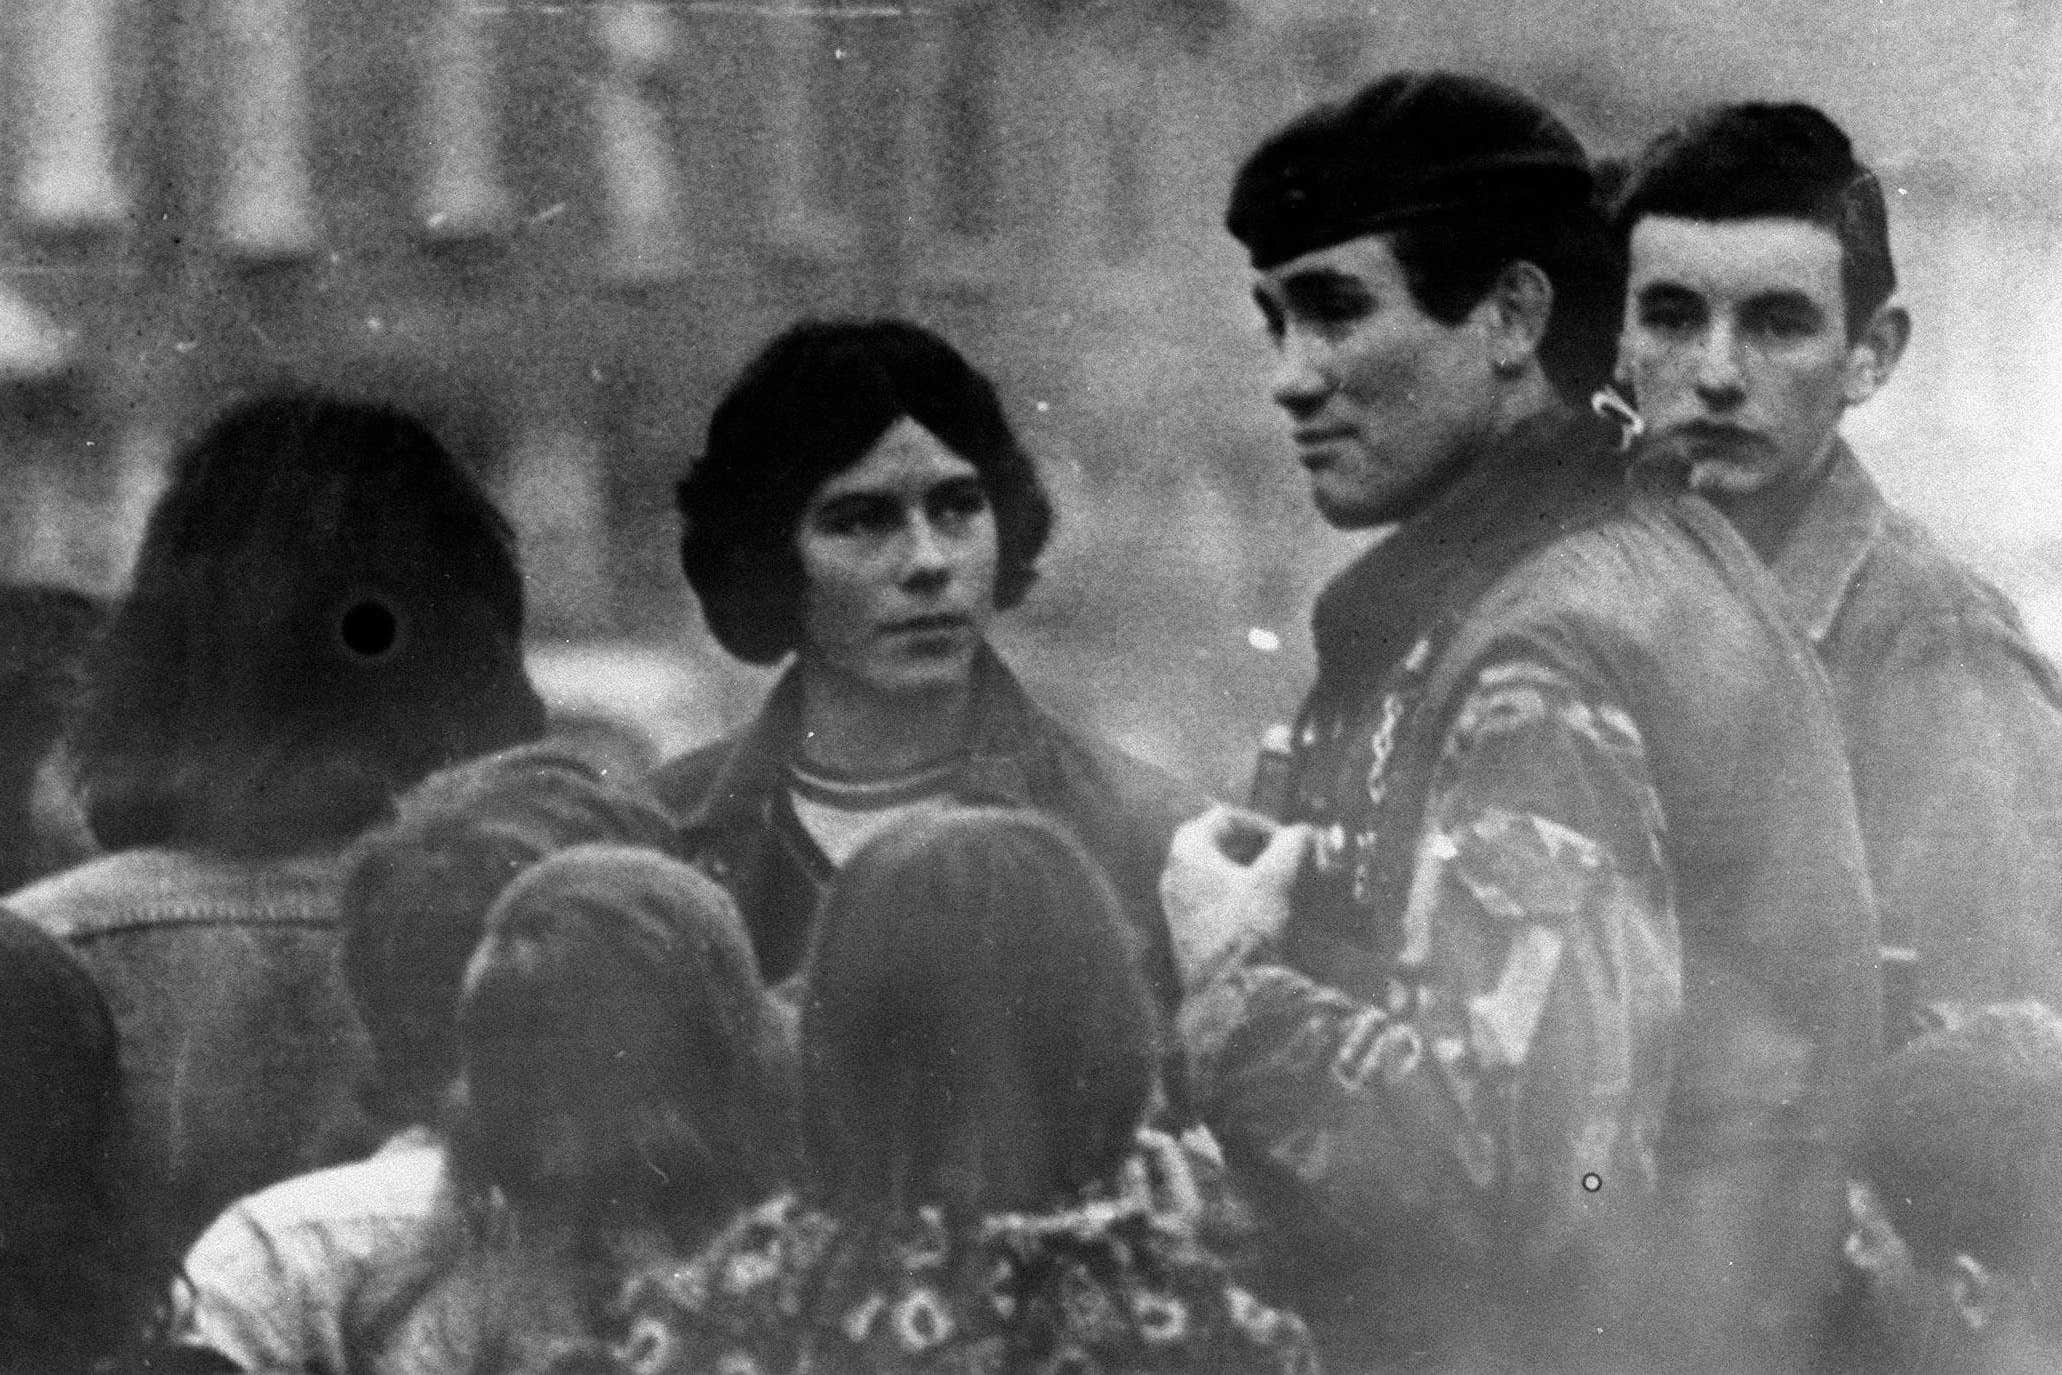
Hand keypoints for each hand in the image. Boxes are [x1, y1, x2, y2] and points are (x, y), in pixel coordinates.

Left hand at [1159, 805, 1310, 987]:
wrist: (1227, 991)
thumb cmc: (1245, 929)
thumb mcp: (1274, 880)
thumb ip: (1289, 847)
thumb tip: (1303, 831)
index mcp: (1187, 853)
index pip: (1222, 817)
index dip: (1259, 822)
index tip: (1285, 837)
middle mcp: (1173, 874)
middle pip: (1211, 840)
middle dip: (1248, 842)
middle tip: (1278, 852)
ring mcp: (1174, 902)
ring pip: (1209, 869)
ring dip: (1241, 866)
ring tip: (1273, 877)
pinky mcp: (1184, 927)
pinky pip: (1207, 895)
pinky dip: (1232, 889)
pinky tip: (1257, 904)